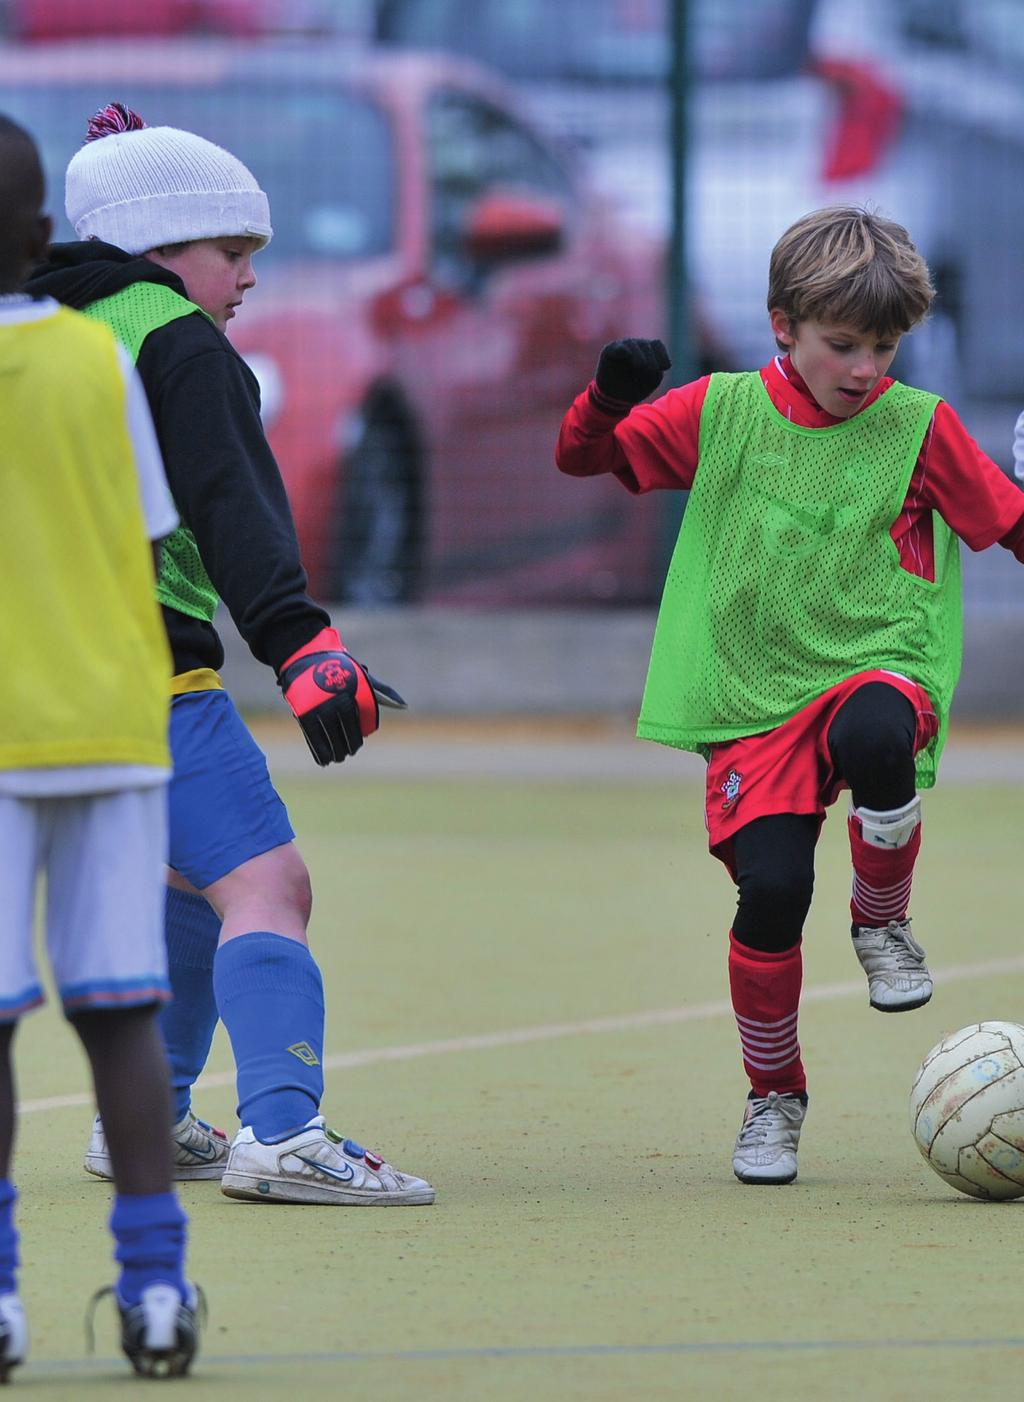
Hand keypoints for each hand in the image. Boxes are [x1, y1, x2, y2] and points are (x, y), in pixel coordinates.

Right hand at [277, 627, 404, 765]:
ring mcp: (322, 706)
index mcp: (357, 689)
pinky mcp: (306, 712)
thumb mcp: (361, 675)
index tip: (361, 738)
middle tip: (349, 752)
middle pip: (349, 730)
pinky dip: (320, 751)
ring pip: (333, 736)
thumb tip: (405, 705)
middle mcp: (341, 699)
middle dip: (350, 744)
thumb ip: (382, 691)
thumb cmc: (338, 668)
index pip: (365, 717)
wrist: (304, 655)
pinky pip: (315, 737)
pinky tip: (324, 760)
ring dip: (337, 751)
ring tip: (338, 757)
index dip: (363, 730)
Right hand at [595, 338, 670, 403]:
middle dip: (652, 358)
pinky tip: (627, 355)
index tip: (665, 368)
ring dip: (639, 356)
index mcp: (647, 351)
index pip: (657, 345)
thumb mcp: (652, 380)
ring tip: (640, 366)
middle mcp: (635, 346)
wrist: (615, 399)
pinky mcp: (610, 351)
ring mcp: (622, 347)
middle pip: (647, 345)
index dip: (662, 355)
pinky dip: (623, 350)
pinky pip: (618, 347)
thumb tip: (652, 362)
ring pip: (633, 345)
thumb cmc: (635, 388)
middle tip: (652, 369)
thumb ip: (656, 369)